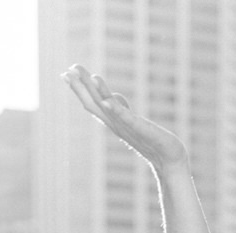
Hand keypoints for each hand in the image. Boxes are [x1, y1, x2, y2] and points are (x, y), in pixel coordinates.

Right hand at [62, 65, 187, 171]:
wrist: (170, 159)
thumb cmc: (152, 140)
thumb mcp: (131, 120)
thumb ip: (120, 108)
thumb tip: (111, 96)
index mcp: (113, 122)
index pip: (92, 103)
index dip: (78, 89)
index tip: (65, 73)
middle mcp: (116, 124)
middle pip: (94, 104)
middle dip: (81, 87)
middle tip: (67, 70)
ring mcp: (127, 127)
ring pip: (107, 108)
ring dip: (97, 92)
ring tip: (88, 76)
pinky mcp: (140, 129)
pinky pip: (125, 118)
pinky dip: (115, 110)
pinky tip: (107, 101)